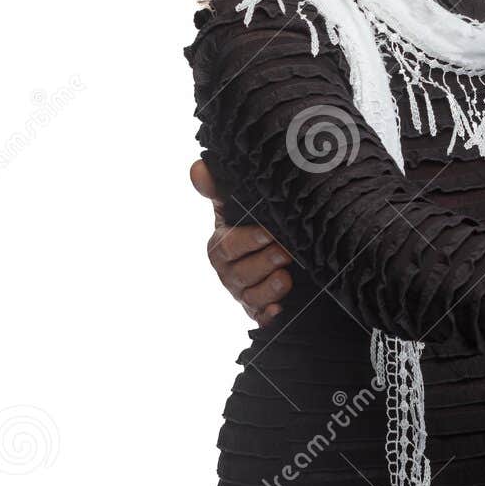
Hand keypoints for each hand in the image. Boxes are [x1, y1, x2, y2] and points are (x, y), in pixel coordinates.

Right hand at [192, 159, 294, 325]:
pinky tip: (279, 311)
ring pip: (252, 296)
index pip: (229, 245)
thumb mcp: (236, 205)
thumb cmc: (252, 224)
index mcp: (221, 246)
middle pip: (241, 273)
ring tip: (287, 278)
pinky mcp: (259, 311)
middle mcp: (230, 273)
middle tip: (286, 253)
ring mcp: (244, 294)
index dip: (249, 240)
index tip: (269, 232)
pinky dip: (269, 316)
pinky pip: (260, 318)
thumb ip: (219, 188)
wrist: (279, 249)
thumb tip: (197, 167)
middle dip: (263, 263)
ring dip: (270, 288)